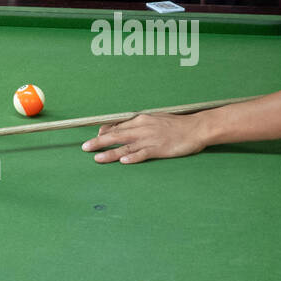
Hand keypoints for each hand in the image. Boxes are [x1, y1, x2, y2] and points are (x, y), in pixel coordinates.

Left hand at [81, 112, 208, 164]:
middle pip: (117, 135)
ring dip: (110, 153)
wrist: (196, 128)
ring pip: (126, 146)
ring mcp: (150, 139)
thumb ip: (141, 124)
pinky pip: (143, 154)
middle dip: (99, 142)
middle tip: (84, 147)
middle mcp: (143, 128)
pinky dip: (133, 157)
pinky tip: (123, 161)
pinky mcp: (159, 149)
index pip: (118, 125)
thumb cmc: (177, 125)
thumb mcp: (157, 119)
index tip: (95, 136)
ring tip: (97, 158)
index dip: (104, 132)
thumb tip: (127, 128)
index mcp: (142, 120)